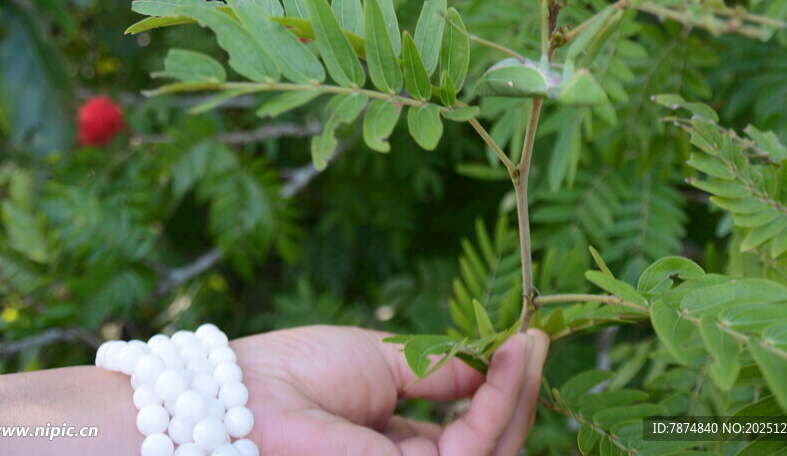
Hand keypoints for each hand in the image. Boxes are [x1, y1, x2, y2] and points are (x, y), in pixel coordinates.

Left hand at [231, 325, 548, 455]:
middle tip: (535, 342)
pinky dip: (497, 405)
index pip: (463, 432)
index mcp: (392, 443)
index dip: (496, 391)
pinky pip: (475, 449)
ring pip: (492, 451)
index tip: (523, 342)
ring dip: (514, 396)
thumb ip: (442, 370)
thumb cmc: (302, 373)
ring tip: (525, 346)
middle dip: (517, 395)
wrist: (252, 395)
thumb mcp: (385, 360)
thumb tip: (493, 362)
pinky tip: (507, 362)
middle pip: (488, 446)